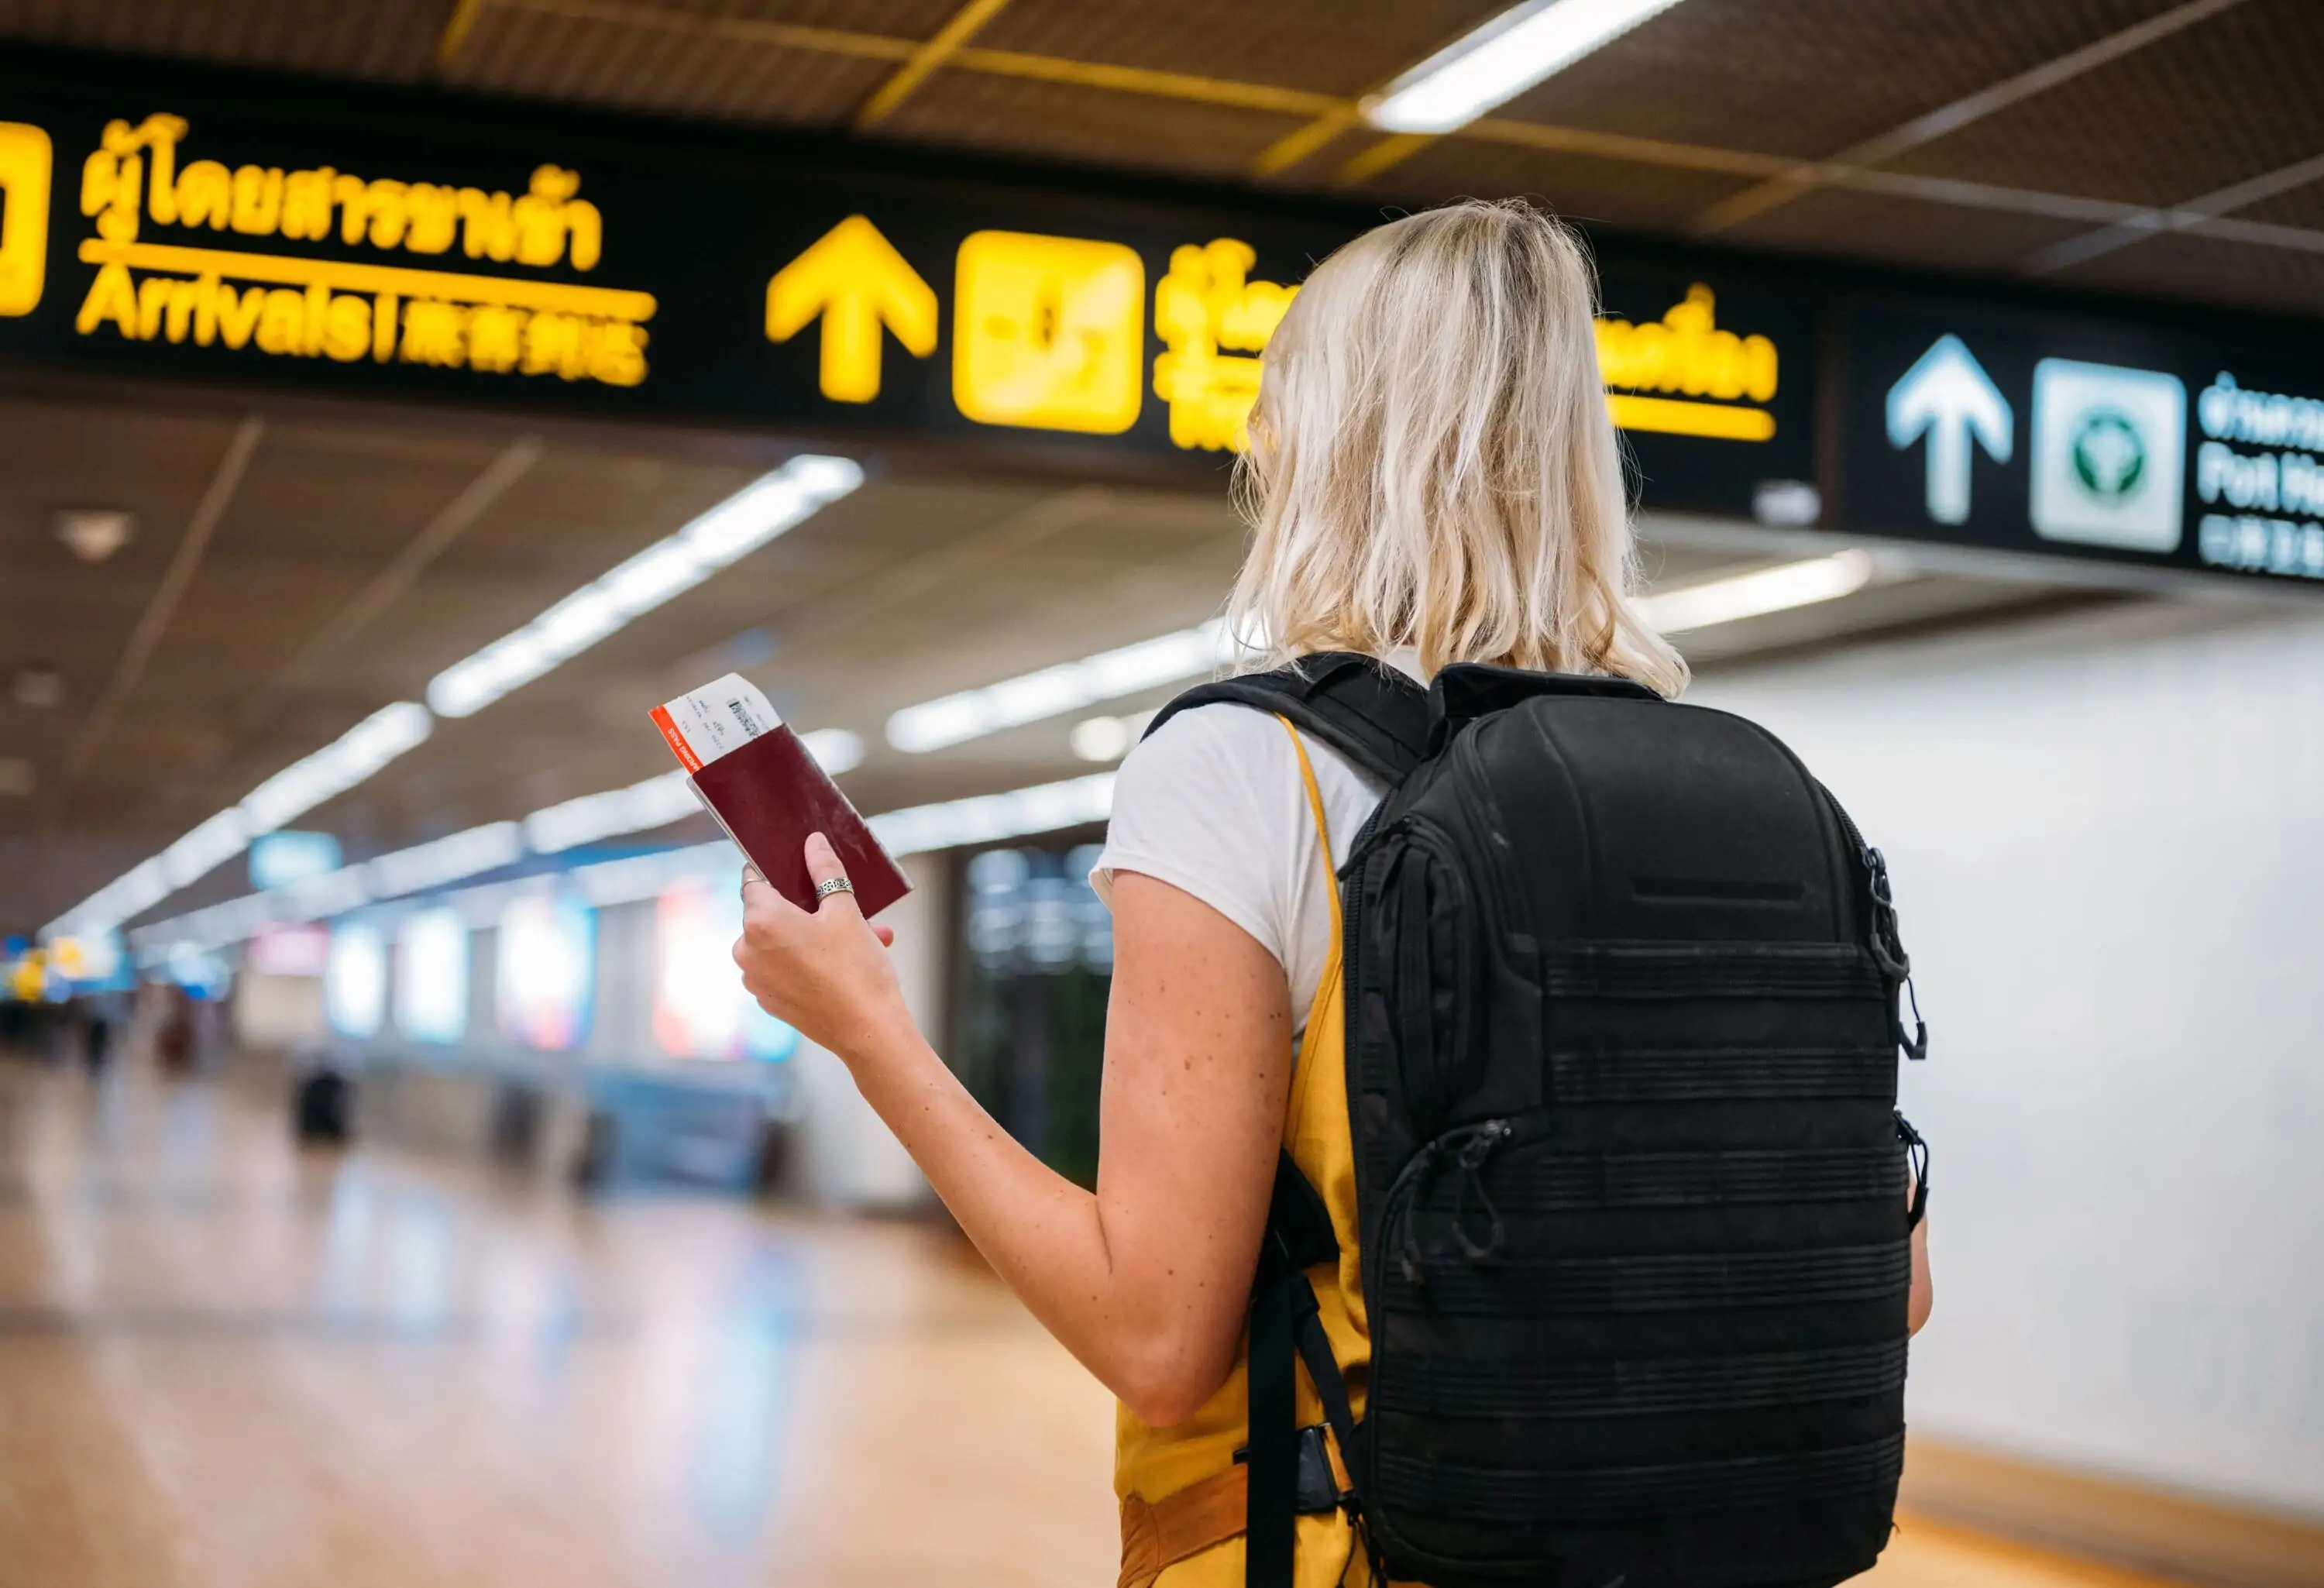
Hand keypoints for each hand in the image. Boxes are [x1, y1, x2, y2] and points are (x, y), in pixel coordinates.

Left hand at [734, 834, 905, 1065]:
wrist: (869, 1031)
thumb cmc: (857, 969)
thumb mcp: (845, 911)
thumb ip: (825, 871)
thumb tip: (813, 842)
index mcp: (760, 921)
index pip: (755, 880)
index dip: (777, 872)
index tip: (798, 870)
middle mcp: (746, 950)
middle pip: (771, 913)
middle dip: (808, 909)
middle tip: (847, 911)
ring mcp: (755, 979)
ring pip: (781, 943)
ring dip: (813, 936)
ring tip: (859, 940)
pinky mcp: (767, 1001)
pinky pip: (782, 969)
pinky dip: (806, 961)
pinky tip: (842, 965)